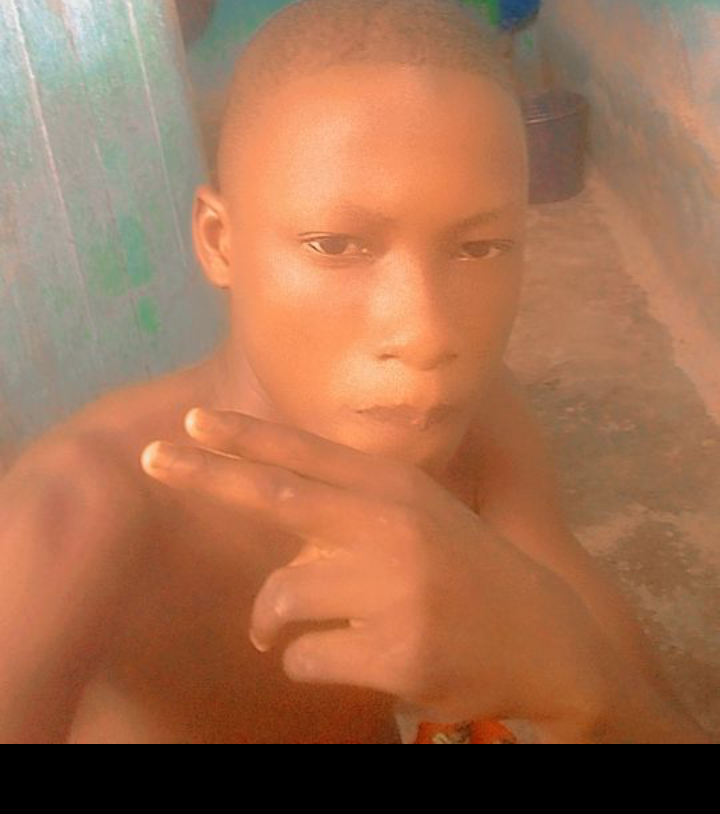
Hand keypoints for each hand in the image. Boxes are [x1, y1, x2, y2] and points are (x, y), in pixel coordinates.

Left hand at [140, 409, 621, 726]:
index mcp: (394, 487)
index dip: (244, 436)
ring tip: (297, 632)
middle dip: (208, 475)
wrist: (542, 637)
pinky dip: (306, 661)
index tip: (191, 419)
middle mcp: (391, 526)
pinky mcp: (395, 651)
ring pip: (280, 599)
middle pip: (276, 497)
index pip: (305, 455)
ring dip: (273, 623)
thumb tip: (266, 497)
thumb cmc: (463, 570)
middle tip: (154, 457)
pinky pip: (303, 657)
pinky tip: (352, 658)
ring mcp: (394, 589)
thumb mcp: (416, 514)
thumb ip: (350, 502)